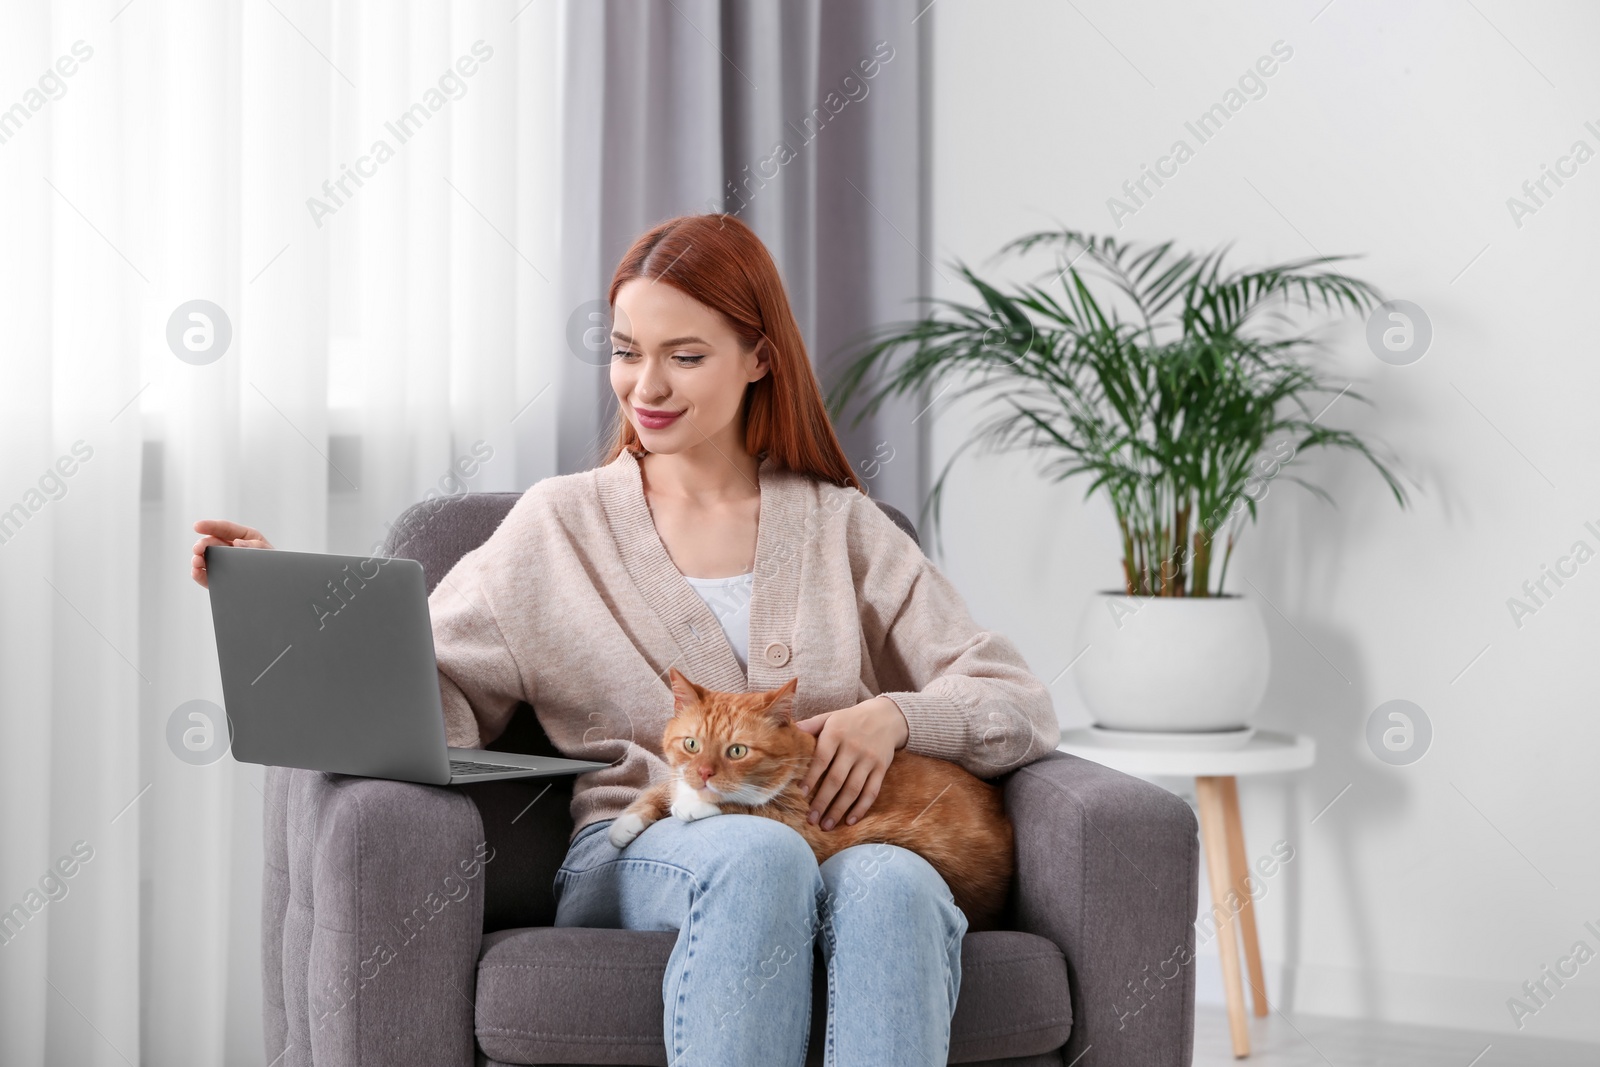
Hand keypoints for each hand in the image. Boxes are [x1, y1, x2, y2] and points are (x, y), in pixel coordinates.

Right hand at [190, 519, 273, 588]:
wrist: (280, 587)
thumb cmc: (275, 565)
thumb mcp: (268, 553)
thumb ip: (254, 546)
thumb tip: (236, 543)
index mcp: (244, 537)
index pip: (224, 528)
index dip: (210, 526)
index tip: (196, 526)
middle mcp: (231, 548)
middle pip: (212, 542)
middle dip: (203, 544)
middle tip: (197, 550)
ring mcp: (225, 563)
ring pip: (206, 558)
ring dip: (198, 558)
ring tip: (196, 561)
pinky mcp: (221, 578)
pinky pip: (207, 575)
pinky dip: (199, 574)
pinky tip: (196, 571)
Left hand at [793, 696, 908, 830]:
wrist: (886, 716)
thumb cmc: (850, 719)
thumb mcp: (830, 717)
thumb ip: (810, 725)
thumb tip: (787, 730)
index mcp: (836, 734)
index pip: (821, 759)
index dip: (811, 777)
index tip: (801, 794)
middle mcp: (853, 747)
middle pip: (836, 779)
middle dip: (822, 802)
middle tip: (811, 819)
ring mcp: (869, 759)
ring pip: (853, 789)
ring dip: (839, 810)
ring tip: (826, 825)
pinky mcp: (881, 768)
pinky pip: (872, 792)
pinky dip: (861, 808)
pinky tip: (850, 821)